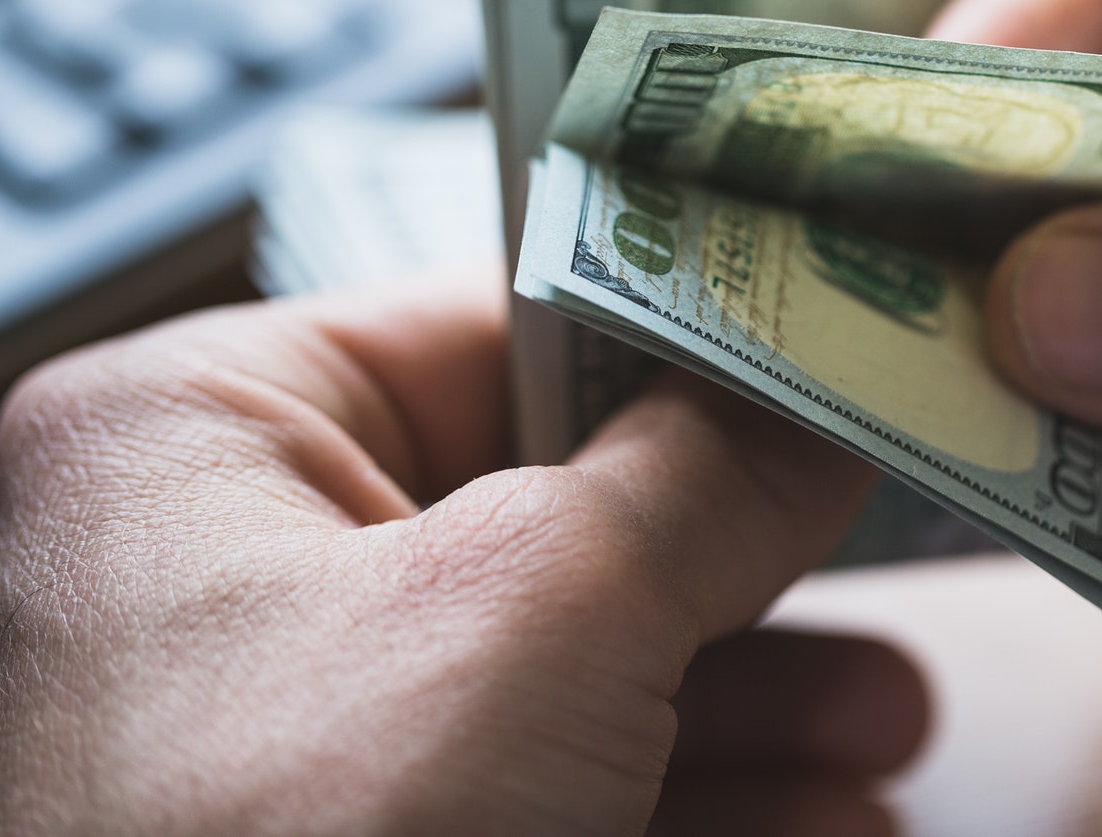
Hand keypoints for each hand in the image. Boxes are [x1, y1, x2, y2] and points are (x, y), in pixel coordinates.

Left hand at [0, 272, 926, 835]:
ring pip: (581, 662)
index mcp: (205, 431)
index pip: (500, 315)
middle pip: (563, 502)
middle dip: (749, 557)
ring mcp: (297, 723)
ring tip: (888, 726)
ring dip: (758, 702)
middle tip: (895, 535)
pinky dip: (700, 799)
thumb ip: (708, 475)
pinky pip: (559, 782)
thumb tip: (837, 389)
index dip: (697, 329)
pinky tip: (830, 823)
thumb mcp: (539, 616)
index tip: (854, 344)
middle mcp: (234, 562)